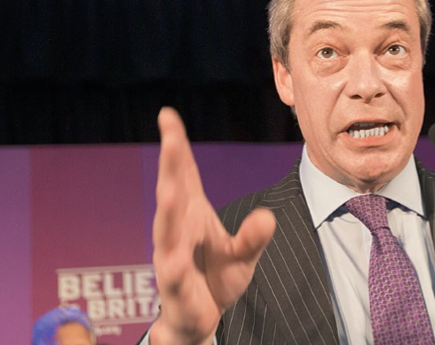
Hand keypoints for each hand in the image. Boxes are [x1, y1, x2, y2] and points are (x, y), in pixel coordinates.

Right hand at [150, 107, 275, 344]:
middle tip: (171, 138)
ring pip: (166, 231)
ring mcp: (170, 256)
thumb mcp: (243, 256)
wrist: (198, 318)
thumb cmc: (214, 279)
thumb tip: (268, 216)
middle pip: (172, 192)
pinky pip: (173, 275)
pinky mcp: (174, 286)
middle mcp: (176, 229)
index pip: (182, 173)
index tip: (167, 115)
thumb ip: (254, 237)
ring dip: (167, 212)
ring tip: (170, 192)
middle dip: (170, 166)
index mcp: (190, 214)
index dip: (175, 145)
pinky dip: (173, 267)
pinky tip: (173, 260)